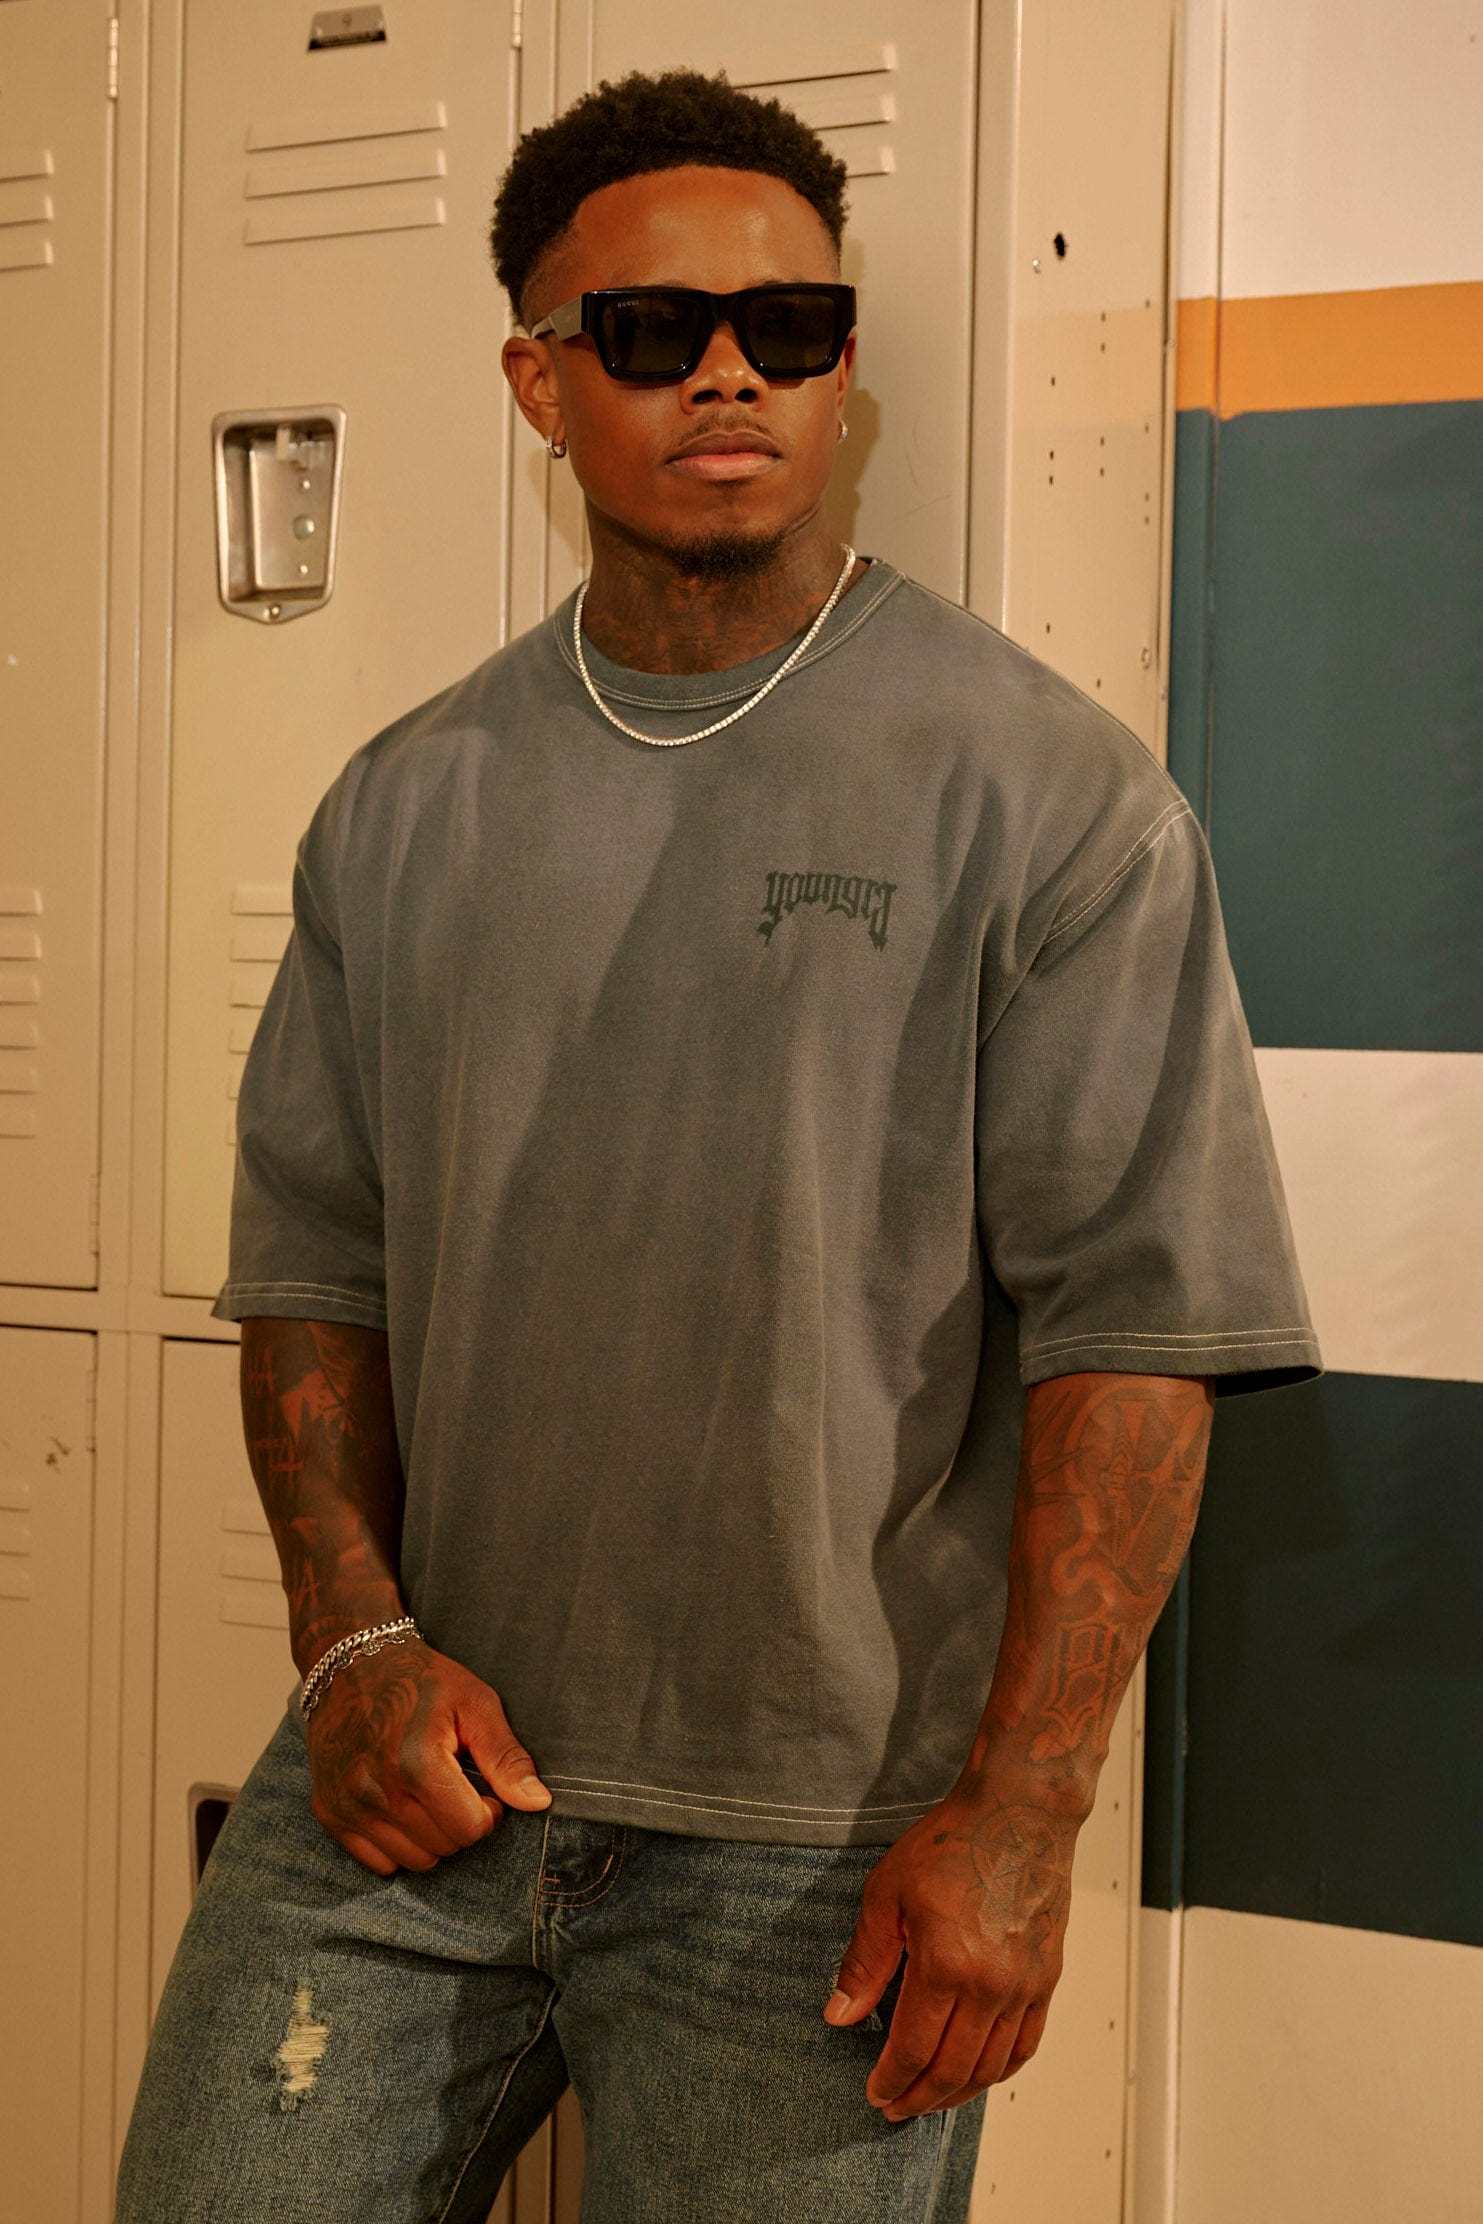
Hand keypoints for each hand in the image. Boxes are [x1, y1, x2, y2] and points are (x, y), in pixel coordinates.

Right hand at [305, 1637, 552, 1874]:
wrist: (351, 1661)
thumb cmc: (421, 1681)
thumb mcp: (475, 1703)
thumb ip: (505, 1756)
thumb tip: (539, 1802)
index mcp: (418, 1762)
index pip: (470, 1829)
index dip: (489, 1812)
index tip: (484, 1788)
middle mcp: (378, 1790)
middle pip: (443, 1848)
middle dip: (461, 1822)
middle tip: (457, 1787)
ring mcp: (348, 1804)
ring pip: (413, 1861)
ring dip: (431, 1837)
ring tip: (430, 1795)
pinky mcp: (329, 1811)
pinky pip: (378, 1862)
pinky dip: (396, 1844)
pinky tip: (401, 1806)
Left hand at [823, 1786, 1077, 2119]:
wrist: (1019, 1812)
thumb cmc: (953, 1842)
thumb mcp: (887, 1893)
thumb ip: (865, 1961)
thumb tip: (841, 2015)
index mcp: (946, 1964)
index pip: (914, 2048)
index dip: (892, 2079)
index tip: (876, 2094)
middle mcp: (991, 1985)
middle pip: (954, 2069)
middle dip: (921, 2097)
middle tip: (897, 2108)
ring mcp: (1025, 1985)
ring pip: (991, 2066)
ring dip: (959, 2093)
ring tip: (932, 2099)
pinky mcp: (1047, 1977)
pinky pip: (1026, 2044)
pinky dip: (1001, 2071)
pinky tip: (980, 2074)